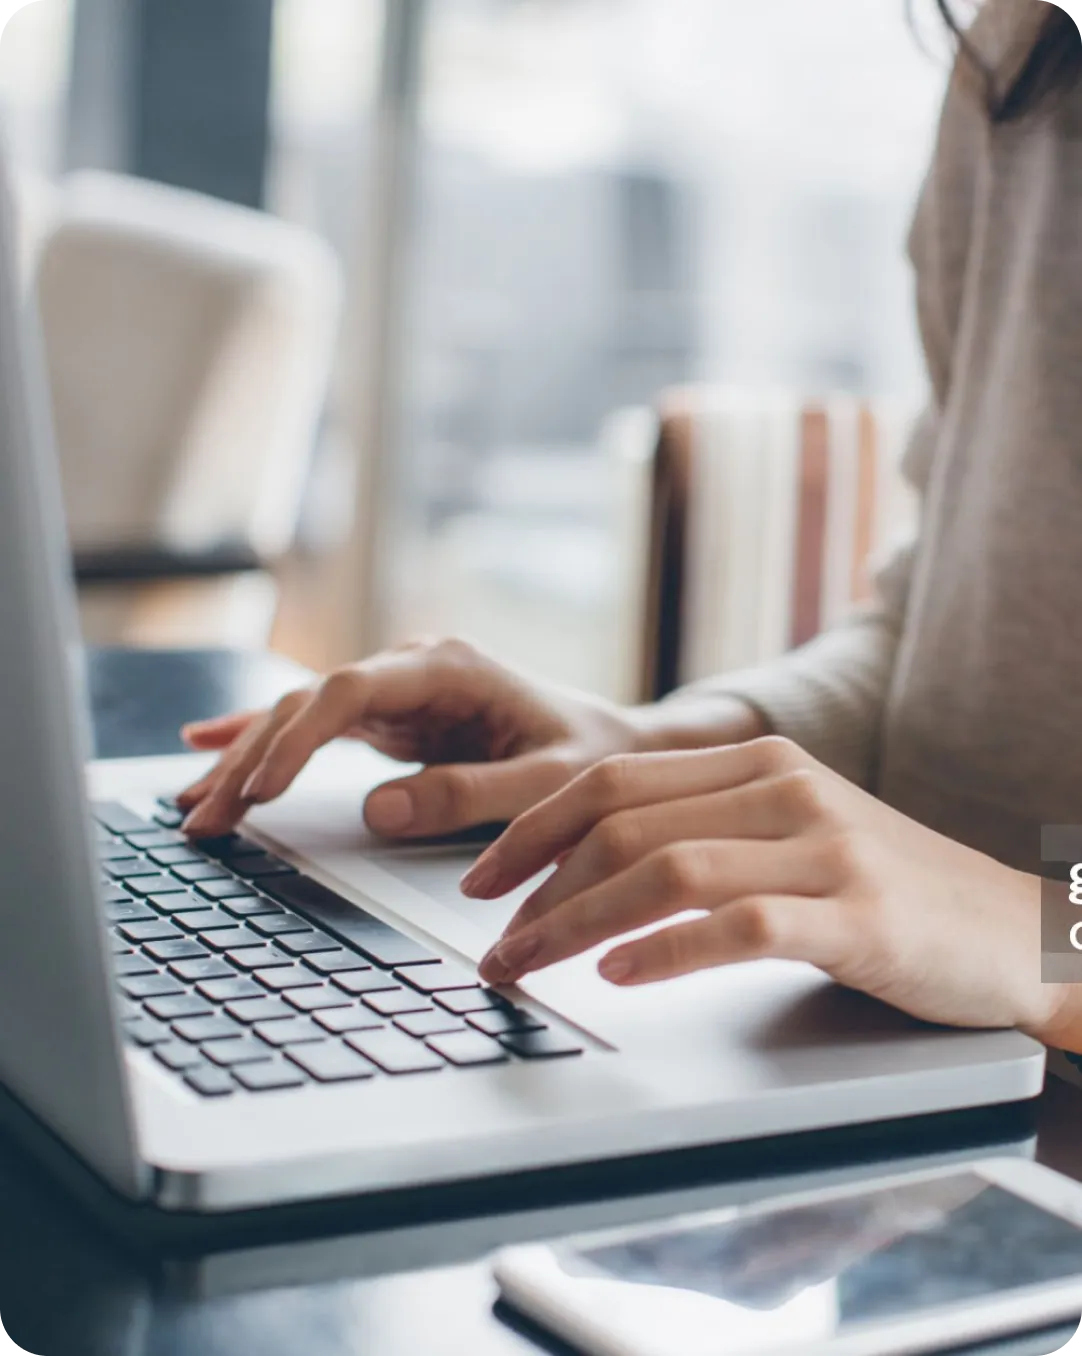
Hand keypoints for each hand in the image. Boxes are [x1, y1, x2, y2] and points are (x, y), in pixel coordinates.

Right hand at [176, 638, 662, 839]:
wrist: (617, 748)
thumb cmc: (591, 760)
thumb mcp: (546, 784)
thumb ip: (469, 795)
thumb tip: (376, 811)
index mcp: (449, 669)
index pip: (351, 690)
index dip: (298, 736)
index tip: (260, 787)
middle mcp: (414, 669)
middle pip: (309, 702)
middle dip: (252, 758)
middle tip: (205, 816)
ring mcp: (398, 691)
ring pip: (300, 715)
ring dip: (245, 758)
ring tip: (194, 806)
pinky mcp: (392, 719)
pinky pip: (314, 727)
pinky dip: (263, 740)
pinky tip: (208, 745)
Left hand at [464, 737, 1062, 1040]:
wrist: (1013, 929)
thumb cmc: (885, 891)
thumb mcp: (791, 834)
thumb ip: (704, 831)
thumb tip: (587, 868)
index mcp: (757, 762)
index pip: (613, 780)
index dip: (532, 829)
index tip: (481, 879)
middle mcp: (784, 789)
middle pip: (623, 823)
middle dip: (536, 886)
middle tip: (492, 944)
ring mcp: (824, 848)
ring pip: (667, 871)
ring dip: (577, 923)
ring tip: (529, 966)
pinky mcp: (857, 915)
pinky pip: (740, 925)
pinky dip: (667, 951)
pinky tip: (621, 975)